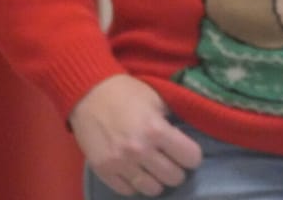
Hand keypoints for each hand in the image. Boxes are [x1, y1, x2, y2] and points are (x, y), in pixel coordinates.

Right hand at [70, 75, 202, 196]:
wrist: (89, 95)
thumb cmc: (128, 94)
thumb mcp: (158, 101)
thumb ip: (170, 122)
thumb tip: (182, 139)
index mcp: (157, 130)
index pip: (189, 157)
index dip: (193, 157)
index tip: (189, 155)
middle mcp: (140, 151)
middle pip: (173, 177)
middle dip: (178, 171)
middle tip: (173, 164)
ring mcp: (120, 164)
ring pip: (151, 189)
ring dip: (158, 182)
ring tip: (156, 173)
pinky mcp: (103, 171)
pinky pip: (126, 191)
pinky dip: (135, 185)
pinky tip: (137, 175)